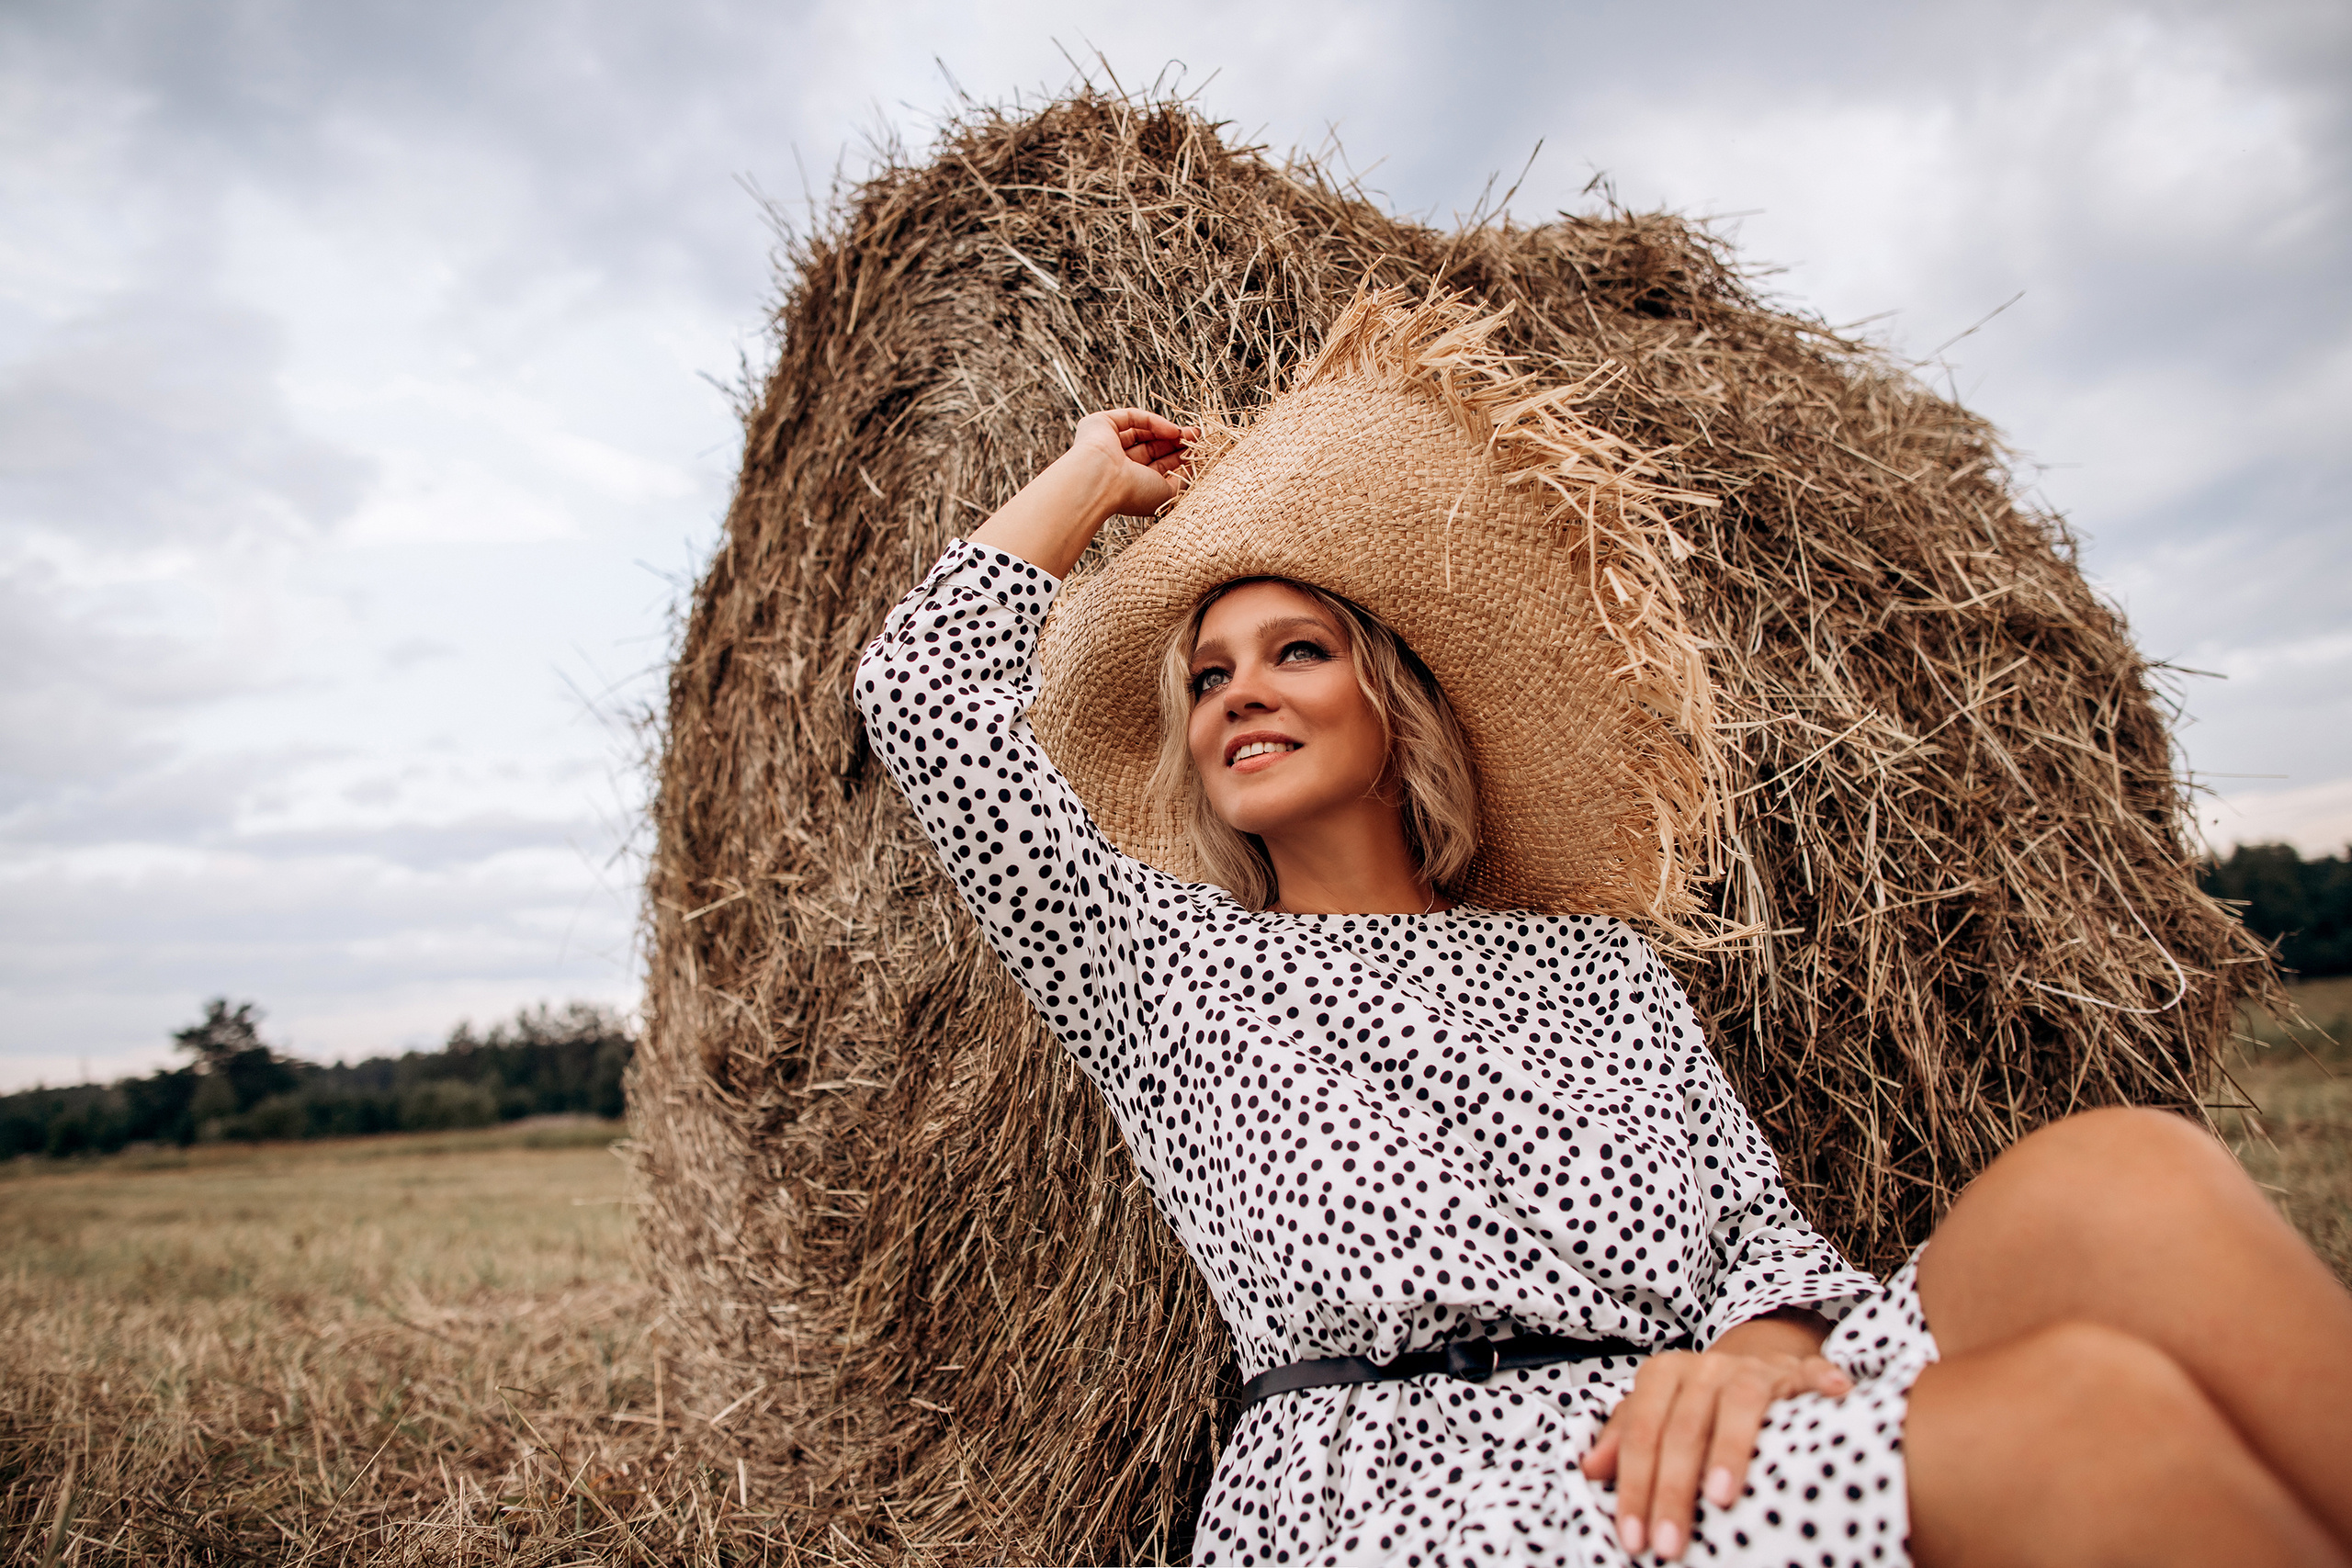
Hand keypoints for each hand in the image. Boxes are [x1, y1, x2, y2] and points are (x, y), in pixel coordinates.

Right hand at [1069, 407, 1195, 518]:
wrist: (1100, 483)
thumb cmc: (1132, 494)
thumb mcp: (1167, 492)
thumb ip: (1182, 479)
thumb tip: (1193, 464)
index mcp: (1128, 482)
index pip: (1156, 466)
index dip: (1177, 458)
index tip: (1198, 451)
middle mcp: (1116, 463)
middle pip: (1151, 447)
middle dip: (1175, 442)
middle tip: (1197, 437)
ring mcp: (1107, 442)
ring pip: (1142, 431)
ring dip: (1168, 431)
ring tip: (1190, 434)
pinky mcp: (1100, 424)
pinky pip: (1131, 417)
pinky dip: (1153, 421)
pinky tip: (1171, 430)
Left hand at [1579, 1319, 1851, 1560]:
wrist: (1751, 1362)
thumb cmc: (1695, 1402)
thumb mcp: (1654, 1414)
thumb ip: (1622, 1439)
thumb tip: (1588, 1469)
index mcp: (1664, 1375)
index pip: (1641, 1432)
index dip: (1634, 1485)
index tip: (1633, 1535)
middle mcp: (1707, 1367)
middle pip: (1683, 1427)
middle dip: (1673, 1489)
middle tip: (1669, 1543)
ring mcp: (1756, 1368)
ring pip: (1739, 1404)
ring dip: (1729, 1449)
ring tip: (1720, 1499)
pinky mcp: (1800, 1372)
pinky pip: (1814, 1375)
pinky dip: (1824, 1384)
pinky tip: (1838, 1396)